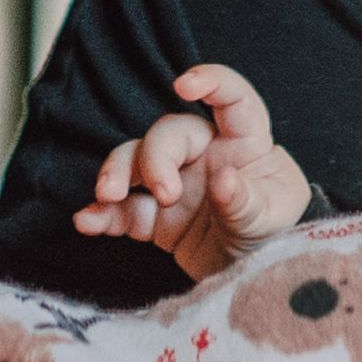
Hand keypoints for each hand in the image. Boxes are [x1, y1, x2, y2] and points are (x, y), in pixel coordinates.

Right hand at [70, 64, 311, 280]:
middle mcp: (205, 154)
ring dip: (117, 173)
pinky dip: (103, 214)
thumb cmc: (275, 233)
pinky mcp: (155, 218)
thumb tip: (223, 179)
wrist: (257, 279)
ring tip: (108, 196)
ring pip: (136, 160)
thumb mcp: (271, 218)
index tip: (184, 85)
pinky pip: (123, 209)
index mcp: (243, 143)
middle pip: (168, 133)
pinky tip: (87, 222)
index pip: (231, 98)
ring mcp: (176, 183)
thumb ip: (246, 200)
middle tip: (164, 194)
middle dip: (155, 157)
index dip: (211, 82)